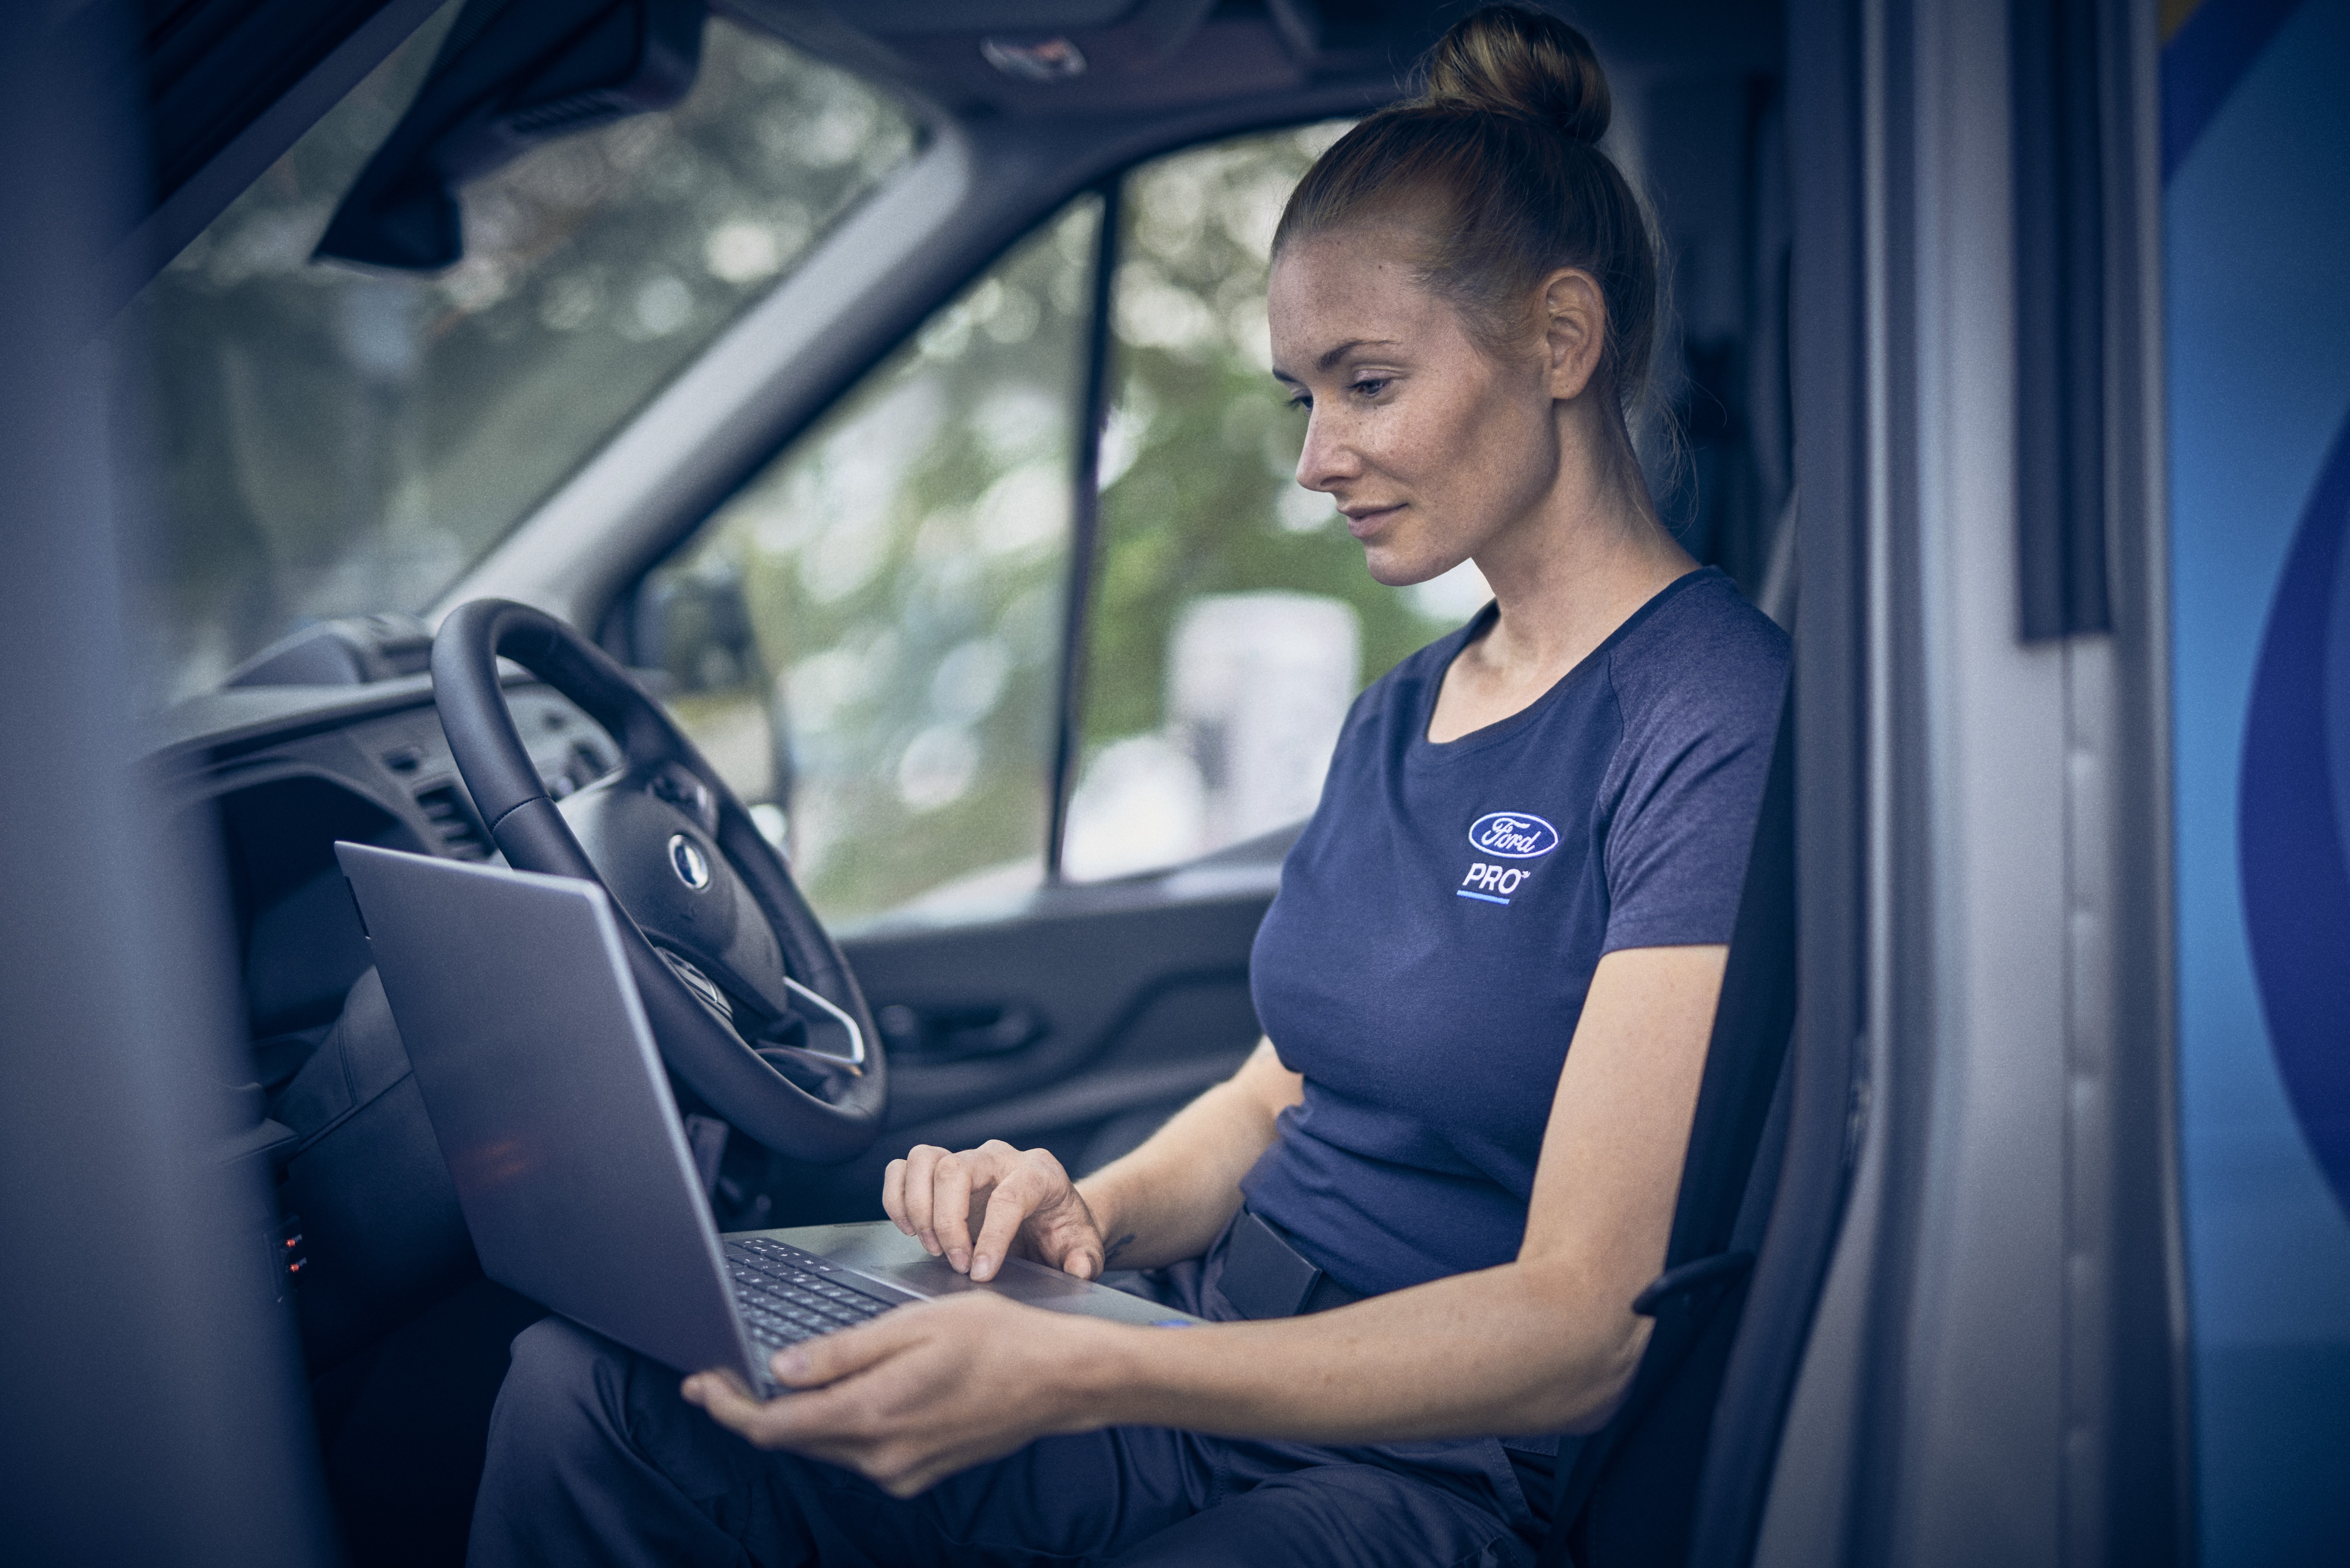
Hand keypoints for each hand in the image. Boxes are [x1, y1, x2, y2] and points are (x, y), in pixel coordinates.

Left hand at [681, 1293, 1113, 1495]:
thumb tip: (781, 1368)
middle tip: (724, 1373)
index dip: (727, 1406)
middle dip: (752, 1407)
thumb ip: (843, 1352)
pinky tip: (838, 1392)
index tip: (701, 1383)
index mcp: (873, 1415)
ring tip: (778, 1376)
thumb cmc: (998, 1339)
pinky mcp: (916, 1472)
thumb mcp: (914, 1324)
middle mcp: (880, 1457)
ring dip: (794, 1415)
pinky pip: (857, 1450)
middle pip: (792, 1439)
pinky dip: (834, 1423)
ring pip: (823, 1444)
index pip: (772, 1426)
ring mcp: (900, 1471)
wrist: (1060, 1382)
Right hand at [882, 1139, 1106, 1281]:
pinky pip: (904, 1167)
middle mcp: (1000, 1157)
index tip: (981, 1273)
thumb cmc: (1063, 1229)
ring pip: (925, 1160)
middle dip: (949, 1223)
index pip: (1008, 1196)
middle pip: (956, 1170)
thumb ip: (1085, 1259)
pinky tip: (911, 1230)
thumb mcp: (1083, 1246)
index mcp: (1039, 1173)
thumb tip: (1079, 1269)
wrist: (1051, 1215)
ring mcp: (967, 1159)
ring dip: (918, 1207)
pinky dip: (897, 1197)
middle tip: (957, 1264)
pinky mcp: (941, 1170)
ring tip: (932, 1246)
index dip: (992, 1237)